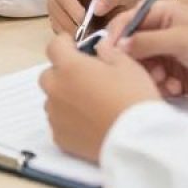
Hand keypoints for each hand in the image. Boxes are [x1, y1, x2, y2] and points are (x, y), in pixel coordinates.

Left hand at [40, 35, 160, 162]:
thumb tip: (99, 48)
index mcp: (69, 66)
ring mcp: (55, 116)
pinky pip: (58, 123)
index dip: (65, 44)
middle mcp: (56, 89)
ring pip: (53, 100)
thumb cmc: (133, 100)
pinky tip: (88, 124)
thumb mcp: (127, 66)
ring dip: (65, 97)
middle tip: (86, 79)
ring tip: (90, 105)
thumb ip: (108, 52)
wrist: (138, 143)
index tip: (76, 47)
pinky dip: (68, 120)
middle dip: (63, 73)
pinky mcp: (60, 139)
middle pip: (49, 75)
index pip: (54, 45)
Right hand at [47, 0, 137, 34]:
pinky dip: (69, 37)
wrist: (125, 1)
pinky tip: (84, 40)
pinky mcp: (61, 17)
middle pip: (53, 5)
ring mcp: (60, 2)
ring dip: (68, 31)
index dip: (70, 7)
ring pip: (54, 18)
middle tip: (86, 35)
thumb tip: (96, 9)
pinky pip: (58, 28)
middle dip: (68, 22)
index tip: (84, 21)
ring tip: (88, 39)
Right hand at [111, 0, 187, 102]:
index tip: (109, 52)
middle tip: (147, 72)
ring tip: (166, 82)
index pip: (130, 19)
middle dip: (136, 60)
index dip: (118, 34)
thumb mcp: (180, 38)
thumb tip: (117, 46)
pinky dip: (163, 86)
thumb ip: (147, 41)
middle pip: (134, 45)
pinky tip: (177, 89)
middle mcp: (163, 32)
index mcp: (163, 12)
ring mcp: (170, 54)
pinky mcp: (177, 75)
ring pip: (144, 66)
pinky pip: (158, 81)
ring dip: (151, 76)